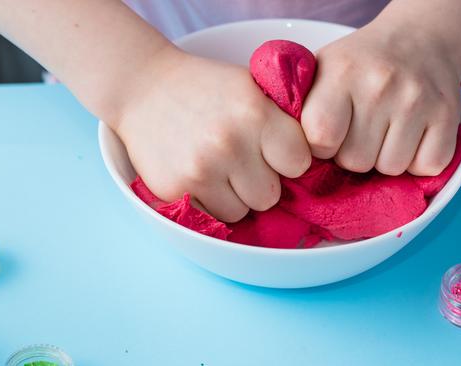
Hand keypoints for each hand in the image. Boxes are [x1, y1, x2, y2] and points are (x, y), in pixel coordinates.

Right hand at [111, 49, 310, 221]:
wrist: (142, 89)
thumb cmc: (205, 88)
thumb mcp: (249, 86)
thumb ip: (282, 119)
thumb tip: (318, 161)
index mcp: (255, 112)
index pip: (300, 164)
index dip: (287, 159)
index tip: (272, 150)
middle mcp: (230, 142)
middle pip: (271, 196)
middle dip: (260, 182)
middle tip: (241, 161)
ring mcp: (201, 169)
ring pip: (243, 211)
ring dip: (235, 196)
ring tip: (217, 167)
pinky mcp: (176, 190)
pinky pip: (213, 216)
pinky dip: (209, 202)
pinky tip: (198, 175)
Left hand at [301, 21, 460, 175]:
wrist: (419, 40)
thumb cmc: (359, 66)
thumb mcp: (321, 72)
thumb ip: (301, 108)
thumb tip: (287, 153)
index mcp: (341, 74)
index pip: (321, 138)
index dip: (321, 147)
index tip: (327, 135)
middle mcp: (381, 85)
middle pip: (356, 161)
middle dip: (354, 154)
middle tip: (359, 132)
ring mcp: (418, 101)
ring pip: (391, 168)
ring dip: (385, 159)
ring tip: (384, 132)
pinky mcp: (449, 116)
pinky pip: (427, 167)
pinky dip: (418, 161)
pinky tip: (411, 137)